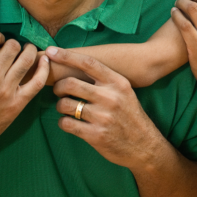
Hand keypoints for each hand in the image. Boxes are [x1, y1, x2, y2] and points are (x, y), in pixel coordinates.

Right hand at [0, 27, 49, 158]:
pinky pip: (37, 82)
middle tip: (10, 47)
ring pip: (27, 60)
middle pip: (13, 46)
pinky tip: (44, 61)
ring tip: (27, 50)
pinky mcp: (17, 103)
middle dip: (11, 43)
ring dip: (29, 51)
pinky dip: (44, 69)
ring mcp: (6, 90)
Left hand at [47, 47, 165, 168]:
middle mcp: (111, 97)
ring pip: (65, 104)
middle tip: (60, 91)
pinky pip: (66, 124)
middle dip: (58, 87)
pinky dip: (63, 122)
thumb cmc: (130, 116)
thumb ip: (105, 81)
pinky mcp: (95, 135)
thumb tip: (75, 68)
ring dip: (60, 106)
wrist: (145, 145)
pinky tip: (70, 123)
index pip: (88, 63)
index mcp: (118, 83)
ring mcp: (103, 117)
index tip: (51, 51)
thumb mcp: (125, 93)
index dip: (67, 56)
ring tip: (67, 109)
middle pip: (70, 83)